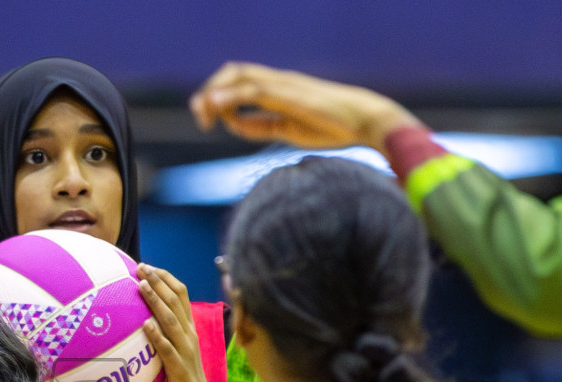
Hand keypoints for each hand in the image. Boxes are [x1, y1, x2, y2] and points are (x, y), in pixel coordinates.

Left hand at [137, 264, 220, 381]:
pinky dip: (156, 335)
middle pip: (175, 301)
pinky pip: (166, 349)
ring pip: (170, 320)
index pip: (181, 294)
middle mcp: (189, 334)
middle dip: (158, 282)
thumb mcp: (177, 349)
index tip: (148, 266)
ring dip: (155, 301)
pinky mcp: (178, 368)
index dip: (165, 278)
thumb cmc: (184, 378)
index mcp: (189, 328)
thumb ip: (167, 332)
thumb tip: (147, 316)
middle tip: (140, 267)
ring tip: (141, 285)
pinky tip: (145, 324)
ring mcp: (185, 350)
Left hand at [190, 62, 421, 151]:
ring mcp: (284, 84)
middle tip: (198, 115)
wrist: (363, 121)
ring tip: (202, 113)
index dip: (217, 96)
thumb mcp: (288, 129)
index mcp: (278, 88)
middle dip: (210, 89)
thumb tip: (235, 126)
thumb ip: (261, 126)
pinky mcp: (289, 95)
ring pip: (240, 77)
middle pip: (235, 72)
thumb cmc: (332, 127)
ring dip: (215, 92)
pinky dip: (230, 97)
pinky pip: (253, 92)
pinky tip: (216, 108)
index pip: (239, 80)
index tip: (207, 120)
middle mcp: (278, 81)